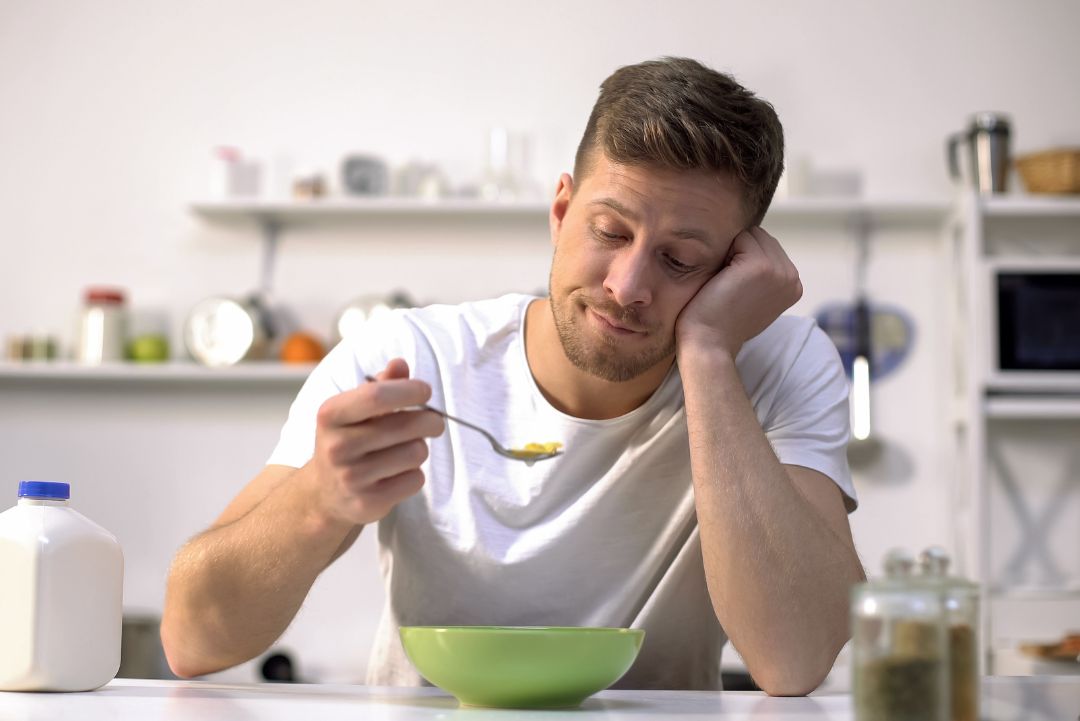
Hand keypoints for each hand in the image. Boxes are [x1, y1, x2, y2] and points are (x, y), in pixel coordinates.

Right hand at [305, 358, 445, 525]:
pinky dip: (414, 474)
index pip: (377, 396)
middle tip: (434, 422)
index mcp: (331, 415)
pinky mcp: (368, 503)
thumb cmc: (348, 440)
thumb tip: (400, 364)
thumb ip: (380, 385)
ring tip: (405, 449)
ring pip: (415, 453)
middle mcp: (337, 447)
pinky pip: (415, 480)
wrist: (324, 493)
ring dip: (420, 449)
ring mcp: (351, 478)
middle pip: (406, 426)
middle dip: (430, 420)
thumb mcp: (355, 409)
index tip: (425, 391)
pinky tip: (398, 473)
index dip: (409, 391)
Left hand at [675, 226, 801, 357]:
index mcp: (794, 285)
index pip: (769, 248)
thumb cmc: (722, 322)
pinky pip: (739, 237)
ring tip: (727, 282)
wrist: (710, 343)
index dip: (745, 261)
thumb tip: (751, 242)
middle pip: (761, 237)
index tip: (738, 289)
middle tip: (729, 286)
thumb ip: (763, 275)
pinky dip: (724, 253)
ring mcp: (779, 271)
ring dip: (732, 252)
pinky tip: (722, 279)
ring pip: (751, 235)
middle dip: (740, 253)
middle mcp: (792, 277)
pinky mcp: (761, 265)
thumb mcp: (754, 297)